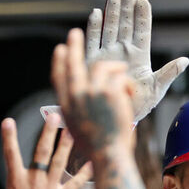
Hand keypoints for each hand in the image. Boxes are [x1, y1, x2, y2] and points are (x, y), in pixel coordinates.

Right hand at [0, 115, 91, 188]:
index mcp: (16, 182)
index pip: (10, 154)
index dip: (8, 136)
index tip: (8, 121)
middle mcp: (34, 181)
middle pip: (42, 151)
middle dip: (48, 131)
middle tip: (54, 115)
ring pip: (60, 161)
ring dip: (67, 144)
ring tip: (74, 129)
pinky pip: (77, 182)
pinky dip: (85, 172)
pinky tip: (93, 160)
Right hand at [52, 28, 135, 155]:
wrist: (108, 155)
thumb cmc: (99, 149)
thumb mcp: (81, 129)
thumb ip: (78, 112)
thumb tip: (78, 104)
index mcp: (66, 105)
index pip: (59, 77)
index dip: (60, 62)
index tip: (61, 50)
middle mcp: (75, 95)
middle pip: (73, 64)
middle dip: (75, 46)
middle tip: (75, 33)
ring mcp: (91, 91)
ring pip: (102, 67)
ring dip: (115, 67)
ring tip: (122, 70)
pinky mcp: (109, 91)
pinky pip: (120, 77)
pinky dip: (126, 84)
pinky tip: (129, 93)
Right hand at [86, 0, 188, 120]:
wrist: (118, 117)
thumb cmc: (140, 104)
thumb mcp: (157, 88)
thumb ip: (169, 73)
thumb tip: (186, 60)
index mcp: (140, 56)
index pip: (142, 32)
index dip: (142, 16)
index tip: (143, 1)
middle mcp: (124, 52)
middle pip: (124, 25)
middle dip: (126, 8)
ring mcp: (108, 55)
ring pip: (109, 29)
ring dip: (111, 12)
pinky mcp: (93, 61)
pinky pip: (93, 41)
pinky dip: (94, 27)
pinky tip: (96, 13)